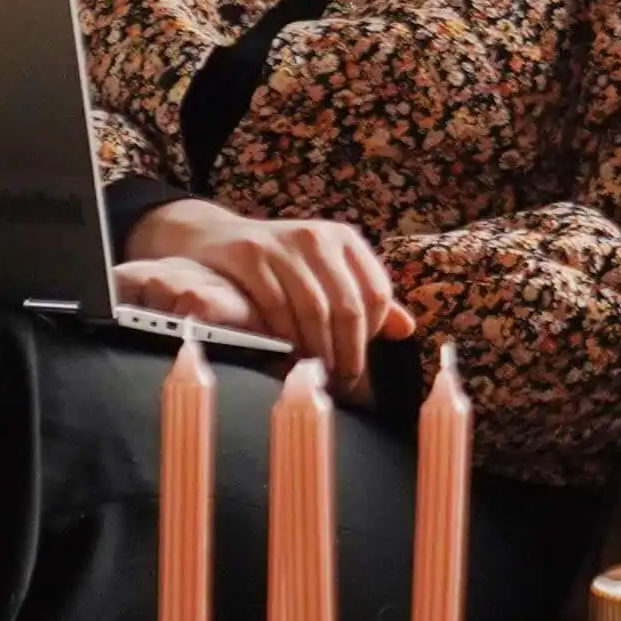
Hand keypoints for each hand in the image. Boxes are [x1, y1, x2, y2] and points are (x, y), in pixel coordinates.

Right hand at [121, 199, 409, 377]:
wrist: (214, 238)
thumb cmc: (278, 265)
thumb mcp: (324, 273)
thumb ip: (362, 298)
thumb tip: (406, 330)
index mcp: (345, 240)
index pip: (376, 294)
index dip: (371, 336)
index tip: (358, 364)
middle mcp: (319, 237)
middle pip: (348, 307)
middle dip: (346, 352)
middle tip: (339, 383)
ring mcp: (284, 244)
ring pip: (314, 310)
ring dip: (316, 351)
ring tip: (314, 375)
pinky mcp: (250, 253)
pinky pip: (276, 306)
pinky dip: (284, 338)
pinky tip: (284, 357)